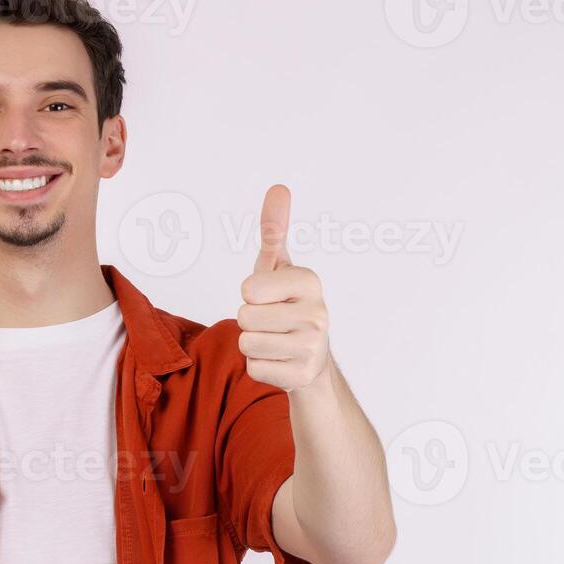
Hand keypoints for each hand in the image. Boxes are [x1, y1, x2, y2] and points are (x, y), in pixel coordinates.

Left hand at [236, 184, 330, 392]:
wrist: (310, 358)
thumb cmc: (287, 305)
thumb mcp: (279, 267)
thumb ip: (275, 229)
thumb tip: (278, 188)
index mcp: (310, 282)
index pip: (249, 288)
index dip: (250, 293)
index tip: (269, 296)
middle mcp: (318, 314)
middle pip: (244, 316)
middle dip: (249, 320)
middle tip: (271, 321)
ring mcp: (312, 347)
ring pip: (247, 343)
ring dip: (253, 343)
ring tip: (275, 340)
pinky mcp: (301, 376)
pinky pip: (253, 367)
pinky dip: (259, 366)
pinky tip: (279, 360)